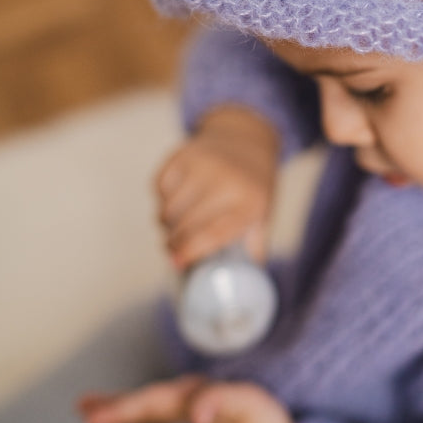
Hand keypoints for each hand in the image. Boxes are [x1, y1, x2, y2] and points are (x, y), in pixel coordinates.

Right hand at [155, 106, 279, 269]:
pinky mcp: (182, 154)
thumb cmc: (253, 185)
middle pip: (184, 225)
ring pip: (167, 209)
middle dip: (175, 243)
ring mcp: (202, 165)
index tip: (177, 263)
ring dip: (167, 223)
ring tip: (178, 224)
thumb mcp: (262, 215)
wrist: (246, 138)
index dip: (190, 253)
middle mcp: (225, 181)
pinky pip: (159, 188)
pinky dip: (163, 198)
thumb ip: (251, 247)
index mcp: (250, 201)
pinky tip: (178, 199)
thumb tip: (240, 284)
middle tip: (175, 250)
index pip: (212, 234)